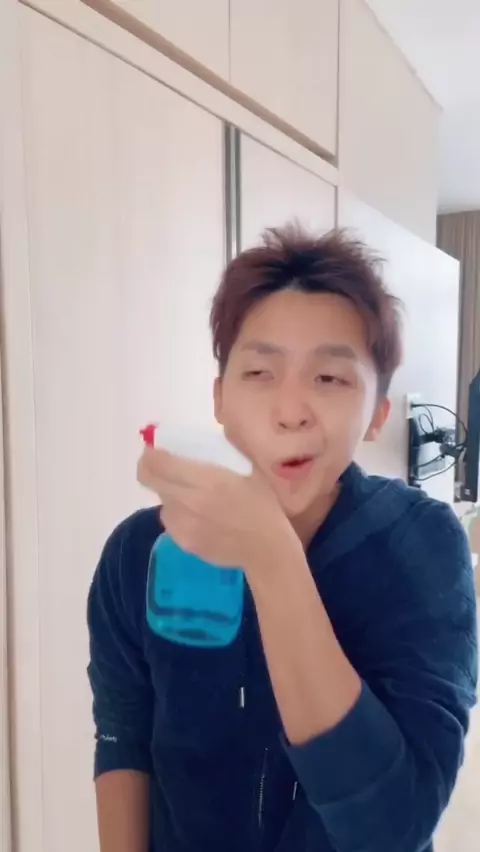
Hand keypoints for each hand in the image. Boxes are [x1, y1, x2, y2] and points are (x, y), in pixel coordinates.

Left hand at [137, 447, 299, 576]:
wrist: (266, 549)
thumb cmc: (263, 505)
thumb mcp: (250, 470)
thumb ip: (228, 450)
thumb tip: (212, 433)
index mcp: (206, 480)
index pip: (159, 463)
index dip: (151, 453)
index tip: (155, 447)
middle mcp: (188, 502)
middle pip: (149, 480)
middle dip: (149, 468)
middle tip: (160, 464)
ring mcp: (183, 525)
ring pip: (161, 501)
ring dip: (169, 492)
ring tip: (189, 494)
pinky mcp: (183, 543)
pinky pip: (171, 521)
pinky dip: (178, 513)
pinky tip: (198, 516)